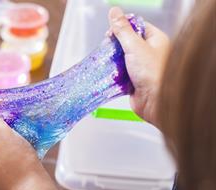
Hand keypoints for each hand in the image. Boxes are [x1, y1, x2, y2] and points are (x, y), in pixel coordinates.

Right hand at [108, 7, 169, 124]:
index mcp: (155, 40)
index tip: (111, 32)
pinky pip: (121, 72)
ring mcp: (141, 66)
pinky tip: (110, 72)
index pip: (137, 26)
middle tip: (108, 47)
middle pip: (127, 42)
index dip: (123, 27)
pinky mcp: (134, 79)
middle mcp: (149, 53)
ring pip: (122, 57)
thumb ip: (122, 30)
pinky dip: (114, 72)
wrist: (156, 102)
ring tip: (108, 60)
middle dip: (116, 45)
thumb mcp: (135, 47)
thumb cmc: (153, 75)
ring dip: (114, 59)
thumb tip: (115, 12)